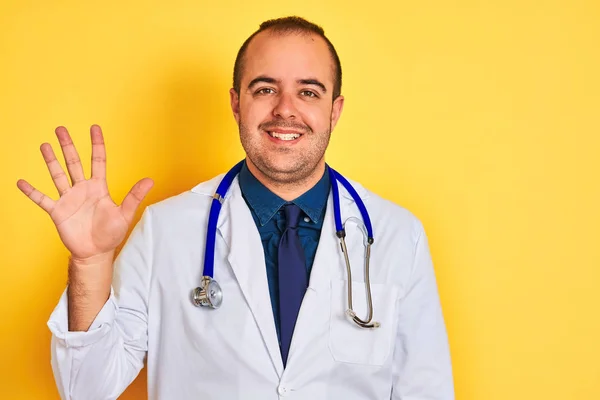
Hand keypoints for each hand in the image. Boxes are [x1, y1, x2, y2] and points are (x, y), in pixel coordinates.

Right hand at [17, 125, 153, 260]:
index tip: (94, 128)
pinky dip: (31, 191)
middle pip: (74, 163)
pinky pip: (42, 199)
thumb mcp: (125, 214)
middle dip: (67, 146)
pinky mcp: (58, 211)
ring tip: (44, 145)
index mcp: (99, 187)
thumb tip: (150, 180)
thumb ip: (134, 196)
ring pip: (58, 175)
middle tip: (61, 128)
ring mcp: (68, 199)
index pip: (98, 161)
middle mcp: (82, 189)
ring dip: (51, 161)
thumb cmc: (111, 234)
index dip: (96, 144)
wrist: (96, 253)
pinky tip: (21, 182)